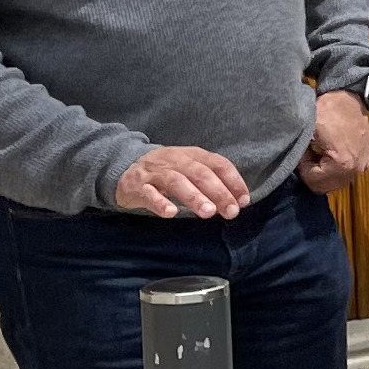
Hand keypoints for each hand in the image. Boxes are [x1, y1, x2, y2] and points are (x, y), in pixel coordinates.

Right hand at [114, 143, 250, 218]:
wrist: (125, 168)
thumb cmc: (166, 172)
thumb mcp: (189, 168)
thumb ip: (212, 180)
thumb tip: (238, 200)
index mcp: (192, 155)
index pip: (217, 164)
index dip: (233, 181)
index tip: (243, 200)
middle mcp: (175, 160)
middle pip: (200, 173)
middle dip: (218, 192)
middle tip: (231, 212)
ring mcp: (155, 172)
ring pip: (176, 181)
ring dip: (194, 197)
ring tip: (208, 212)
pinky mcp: (137, 186)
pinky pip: (149, 194)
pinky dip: (160, 203)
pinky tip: (171, 213)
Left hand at [297, 88, 368, 191]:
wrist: (348, 96)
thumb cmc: (328, 111)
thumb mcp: (307, 132)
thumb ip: (299, 155)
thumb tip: (293, 167)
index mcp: (344, 163)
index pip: (314, 181)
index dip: (303, 167)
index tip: (303, 150)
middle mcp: (357, 169)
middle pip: (326, 186)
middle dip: (314, 172)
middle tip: (309, 153)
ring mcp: (363, 165)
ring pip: (335, 182)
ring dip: (324, 171)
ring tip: (319, 152)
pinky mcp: (366, 160)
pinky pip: (344, 174)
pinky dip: (334, 168)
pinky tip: (330, 152)